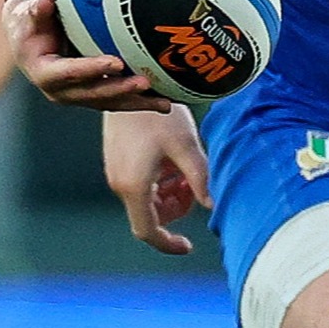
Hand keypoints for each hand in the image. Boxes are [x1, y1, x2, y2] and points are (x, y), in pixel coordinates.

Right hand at [3, 0, 172, 111]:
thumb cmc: (30, 24)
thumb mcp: (28, 15)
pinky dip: (140, 103)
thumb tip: (46, 0)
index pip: (70, 72)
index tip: (116, 62)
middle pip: (94, 94)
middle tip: (145, 82)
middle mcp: (61, 92)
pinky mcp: (93, 97)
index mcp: (45, 73)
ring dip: (137, 103)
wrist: (30, 44)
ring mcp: (79, 97)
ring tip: (164, 103)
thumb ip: (36, 10)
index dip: (92, 69)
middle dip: (120, 90)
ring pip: (110, 103)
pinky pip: (118, 102)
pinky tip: (165, 103)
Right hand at [103, 108, 210, 255]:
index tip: (187, 246)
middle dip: (176, 209)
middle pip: (150, 215)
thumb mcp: (186, 147)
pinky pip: (140, 184)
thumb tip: (213, 205)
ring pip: (146, 199)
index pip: (148, 232)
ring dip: (169, 194)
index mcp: (134, 186)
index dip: (167, 244)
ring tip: (187, 171)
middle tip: (196, 187)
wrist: (129, 81)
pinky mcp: (117, 159)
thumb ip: (201, 179)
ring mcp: (116, 171)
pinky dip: (159, 181)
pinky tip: (173, 161)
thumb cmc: (158, 113)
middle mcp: (120, 183)